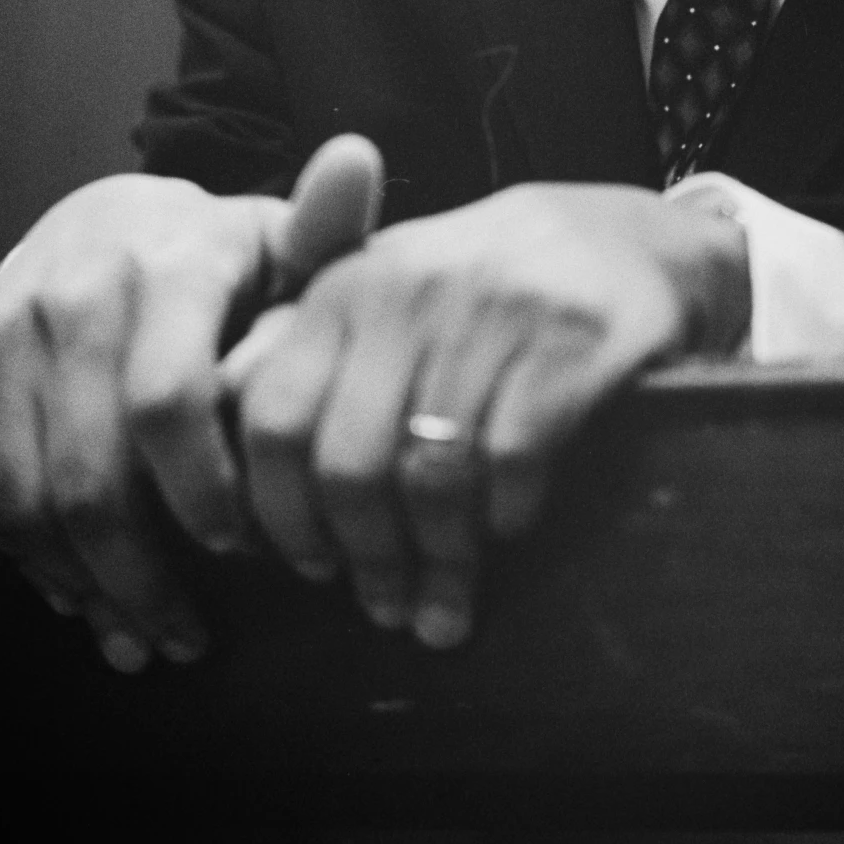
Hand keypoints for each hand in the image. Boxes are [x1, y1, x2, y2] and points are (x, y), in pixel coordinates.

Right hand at [0, 135, 383, 670]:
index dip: (201, 493)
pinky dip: (28, 557)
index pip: (168, 402)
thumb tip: (359, 161)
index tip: (242, 549)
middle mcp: (74, 290)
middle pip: (91, 472)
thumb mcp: (282, 244)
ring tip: (140, 631)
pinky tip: (80, 592)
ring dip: (85, 583)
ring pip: (27, 495)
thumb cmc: (221, 258)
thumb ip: (327, 231)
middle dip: (143, 574)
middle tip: (188, 634)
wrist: (106, 218)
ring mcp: (5, 328)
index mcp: (168, 263)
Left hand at [218, 182, 748, 649]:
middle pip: (348, 465)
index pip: (274, 418)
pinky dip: (504, 518)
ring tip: (441, 608)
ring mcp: (494, 315)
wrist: (620, 235)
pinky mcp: (572, 345)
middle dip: (361, 558)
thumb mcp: (385, 291)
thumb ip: (305, 350)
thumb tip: (223, 430)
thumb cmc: (480, 281)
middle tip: (381, 606)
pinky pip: (512, 465)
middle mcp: (409, 292)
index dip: (278, 512)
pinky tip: (507, 532)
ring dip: (435, 563)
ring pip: (431, 477)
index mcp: (348, 285)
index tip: (304, 567)